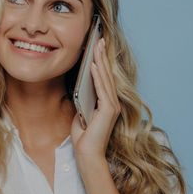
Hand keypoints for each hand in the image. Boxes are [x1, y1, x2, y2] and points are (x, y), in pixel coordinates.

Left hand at [71, 37, 120, 160]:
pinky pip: (102, 89)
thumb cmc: (83, 137)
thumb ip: (83, 101)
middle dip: (102, 56)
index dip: (101, 62)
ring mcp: (112, 106)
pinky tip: (93, 65)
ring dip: (100, 62)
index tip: (97, 48)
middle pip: (107, 75)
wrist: (87, 154)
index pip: (104, 79)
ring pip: (106, 79)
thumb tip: (79, 87)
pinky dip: (98, 76)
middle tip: (99, 40)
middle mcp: (113, 103)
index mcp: (106, 103)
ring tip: (96, 47)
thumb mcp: (81, 114)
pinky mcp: (109, 110)